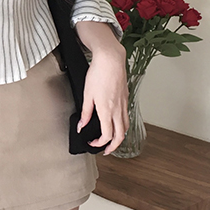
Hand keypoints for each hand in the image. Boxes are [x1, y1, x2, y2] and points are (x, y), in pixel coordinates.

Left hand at [77, 40, 129, 154]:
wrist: (111, 60)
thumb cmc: (98, 74)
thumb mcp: (87, 94)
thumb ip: (85, 112)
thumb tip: (81, 125)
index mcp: (107, 110)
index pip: (107, 135)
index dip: (99, 143)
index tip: (92, 143)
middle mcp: (118, 109)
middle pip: (120, 135)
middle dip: (114, 146)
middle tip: (106, 150)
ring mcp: (124, 103)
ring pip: (126, 126)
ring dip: (120, 136)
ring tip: (111, 139)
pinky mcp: (126, 98)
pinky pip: (127, 116)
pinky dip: (123, 124)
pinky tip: (116, 122)